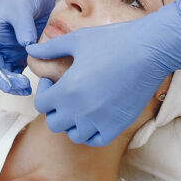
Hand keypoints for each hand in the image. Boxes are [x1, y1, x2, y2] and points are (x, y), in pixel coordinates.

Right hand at [0, 0, 61, 93]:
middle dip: (7, 82)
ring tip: (29, 89)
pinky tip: (37, 80)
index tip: (8, 84)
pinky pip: (21, 69)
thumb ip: (23, 26)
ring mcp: (9, 48)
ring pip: (8, 72)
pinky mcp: (22, 51)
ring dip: (16, 83)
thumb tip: (26, 45)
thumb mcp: (23, 7)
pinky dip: (25, 77)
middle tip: (23, 88)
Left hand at [25, 0, 180, 145]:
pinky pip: (95, 140)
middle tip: (64, 93)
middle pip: (54, 122)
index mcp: (67, 90)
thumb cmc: (112, 41)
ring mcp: (100, 121)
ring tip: (80, 104)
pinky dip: (91, 132)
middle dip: (55, 108)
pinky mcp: (117, 125)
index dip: (43, 92)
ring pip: (74, 135)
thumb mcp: (76, 40)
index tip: (52, 81)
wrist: (150, 50)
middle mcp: (81, 110)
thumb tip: (30, 50)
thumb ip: (50, 49)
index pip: (41, 104)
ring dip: (73, 122)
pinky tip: (95, 114)